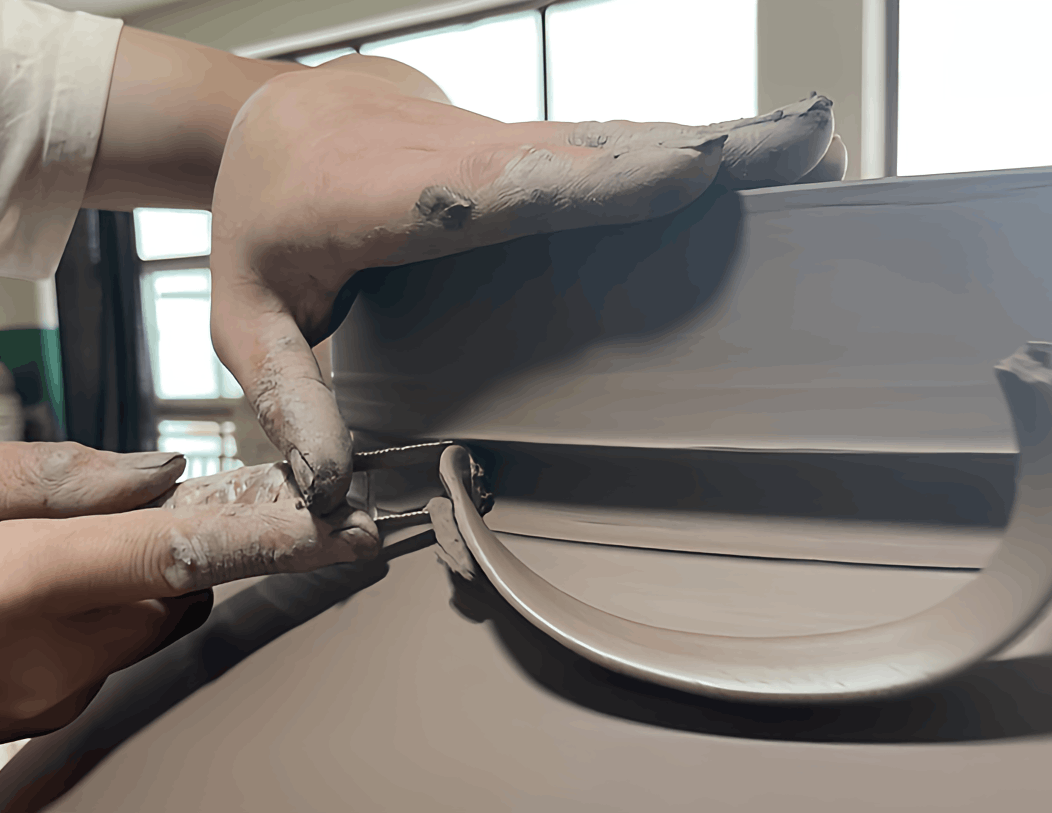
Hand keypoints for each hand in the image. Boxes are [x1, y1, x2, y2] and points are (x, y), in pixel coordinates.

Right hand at [0, 435, 375, 811]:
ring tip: (46, 547)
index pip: (172, 555)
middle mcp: (49, 655)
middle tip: (137, 502)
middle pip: (178, 586)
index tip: (337, 526)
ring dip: (136, 574)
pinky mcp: (48, 714)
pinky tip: (28, 592)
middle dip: (180, 539)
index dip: (264, 538)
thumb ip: (47, 473)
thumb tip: (154, 472)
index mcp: (12, 585)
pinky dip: (102, 608)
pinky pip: (112, 648)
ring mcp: (52, 695)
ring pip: (150, 618)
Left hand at [210, 56, 842, 514]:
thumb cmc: (259, 219)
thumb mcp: (243, 316)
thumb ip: (286, 397)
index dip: (588, 183)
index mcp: (384, 198)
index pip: (494, 193)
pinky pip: (607, 144)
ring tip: (808, 146)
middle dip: (692, 152)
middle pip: (582, 153)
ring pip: (610, 138)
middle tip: (797, 152)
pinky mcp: (521, 141)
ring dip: (711, 138)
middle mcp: (455, 156)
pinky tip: (753, 150)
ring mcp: (495, 139)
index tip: (680, 170)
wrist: (268, 118)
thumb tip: (331, 491)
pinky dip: (682, 145)